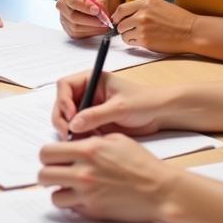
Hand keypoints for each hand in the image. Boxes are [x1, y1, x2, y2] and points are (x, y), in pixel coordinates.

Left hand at [38, 134, 176, 222]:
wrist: (160, 190)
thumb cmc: (142, 163)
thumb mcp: (116, 139)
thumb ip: (90, 140)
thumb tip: (73, 142)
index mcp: (88, 149)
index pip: (47, 152)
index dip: (48, 155)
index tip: (54, 157)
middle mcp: (83, 172)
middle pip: (43, 175)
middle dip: (48, 173)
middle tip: (57, 173)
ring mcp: (87, 194)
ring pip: (54, 196)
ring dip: (60, 191)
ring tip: (70, 188)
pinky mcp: (94, 211)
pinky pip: (71, 209)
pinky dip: (73, 205)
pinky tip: (84, 198)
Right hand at [51, 70, 166, 138]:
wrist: (160, 114)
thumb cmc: (144, 102)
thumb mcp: (120, 107)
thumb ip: (96, 115)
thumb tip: (73, 124)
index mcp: (91, 80)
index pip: (65, 86)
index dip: (63, 101)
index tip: (71, 116)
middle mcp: (87, 93)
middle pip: (62, 104)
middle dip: (62, 118)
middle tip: (68, 134)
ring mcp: (90, 109)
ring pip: (67, 119)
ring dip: (70, 130)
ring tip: (81, 140)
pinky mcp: (94, 123)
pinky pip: (79, 131)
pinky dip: (79, 138)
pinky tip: (90, 142)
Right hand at [57, 0, 120, 38]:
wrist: (97, 3)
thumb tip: (100, 7)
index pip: (72, 0)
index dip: (84, 6)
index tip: (97, 10)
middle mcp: (63, 5)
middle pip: (72, 16)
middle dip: (90, 19)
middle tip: (105, 19)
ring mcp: (65, 19)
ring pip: (76, 27)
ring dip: (93, 27)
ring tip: (105, 23)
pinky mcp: (70, 30)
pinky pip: (79, 34)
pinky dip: (92, 32)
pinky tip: (100, 27)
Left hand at [112, 0, 199, 52]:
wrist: (191, 32)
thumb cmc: (178, 19)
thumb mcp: (159, 5)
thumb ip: (142, 7)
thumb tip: (126, 14)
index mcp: (146, 2)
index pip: (121, 9)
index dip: (116, 16)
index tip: (116, 20)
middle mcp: (142, 13)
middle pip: (120, 22)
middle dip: (122, 28)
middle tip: (129, 30)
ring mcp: (143, 27)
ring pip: (124, 34)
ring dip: (128, 36)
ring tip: (139, 36)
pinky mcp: (146, 40)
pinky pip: (131, 42)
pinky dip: (134, 42)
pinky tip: (144, 40)